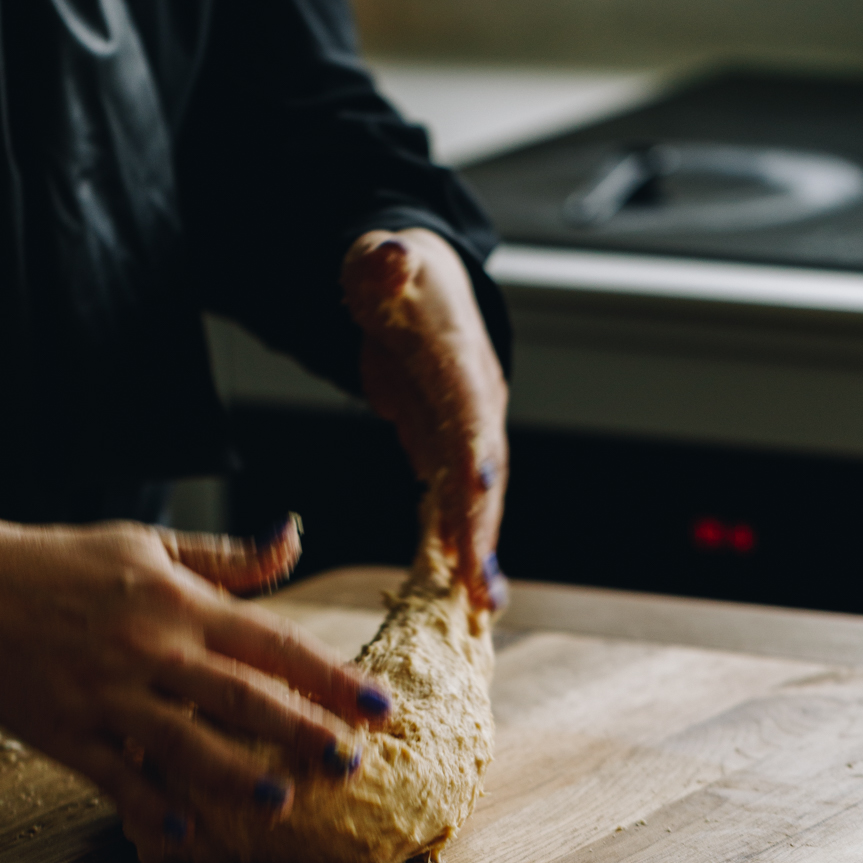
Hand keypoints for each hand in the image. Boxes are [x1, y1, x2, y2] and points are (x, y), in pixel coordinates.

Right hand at [0, 516, 389, 839]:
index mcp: (179, 602)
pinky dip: (149, 804)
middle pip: (241, 696)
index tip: (378, 705)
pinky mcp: (68, 732)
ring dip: (235, 773)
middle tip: (350, 762)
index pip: (271, 641)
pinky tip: (184, 830)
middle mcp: (152, 649)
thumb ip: (228, 557)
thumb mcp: (149, 543)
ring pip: (184, 742)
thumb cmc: (66, 562)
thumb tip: (293, 537)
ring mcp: (109, 695)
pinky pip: (115, 775)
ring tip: (282, 801)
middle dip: (301, 730)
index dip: (329, 675)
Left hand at [342, 228, 508, 612]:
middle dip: (485, 527)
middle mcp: (474, 398)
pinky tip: (461, 591)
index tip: (476, 492)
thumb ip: (383, 264)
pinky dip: (462, 543)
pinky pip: (459, 501)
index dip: (473, 449)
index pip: (468, 406)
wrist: (411, 282)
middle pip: (484, 469)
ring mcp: (468, 426)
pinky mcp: (451, 448)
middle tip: (484, 588)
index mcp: (457, 355)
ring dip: (480, 549)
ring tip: (483, 607)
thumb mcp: (377, 261)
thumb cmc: (390, 272)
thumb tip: (391, 255)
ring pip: (478, 495)